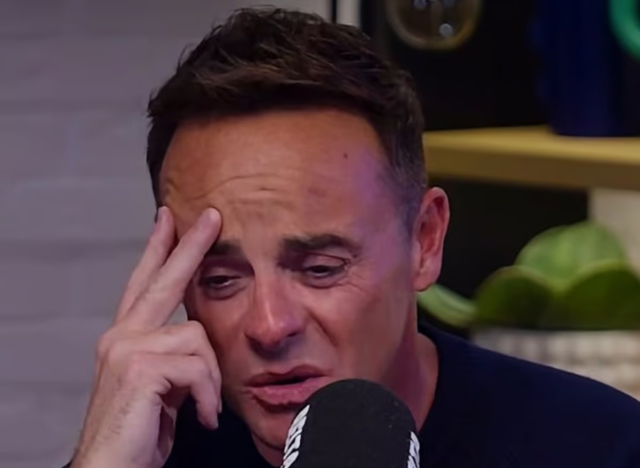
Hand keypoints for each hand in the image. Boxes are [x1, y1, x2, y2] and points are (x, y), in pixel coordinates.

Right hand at [71, 207, 221, 467]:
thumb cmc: (137, 434)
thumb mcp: (162, 389)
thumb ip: (175, 359)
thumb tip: (200, 349)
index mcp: (126, 338)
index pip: (144, 283)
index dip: (158, 250)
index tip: (169, 221)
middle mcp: (121, 336)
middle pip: (162, 279)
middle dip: (190, 245)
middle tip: (212, 217)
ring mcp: (127, 348)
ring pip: (197, 337)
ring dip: (210, 377)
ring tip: (203, 407)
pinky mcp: (140, 367)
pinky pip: (198, 367)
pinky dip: (207, 395)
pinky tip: (201, 417)